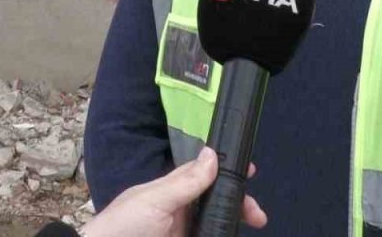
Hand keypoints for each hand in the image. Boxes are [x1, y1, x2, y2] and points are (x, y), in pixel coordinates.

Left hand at [80, 147, 266, 236]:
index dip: (227, 172)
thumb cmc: (123, 226)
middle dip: (238, 206)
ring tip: (252, 225)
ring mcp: (182, 232)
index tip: (251, 172)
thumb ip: (185, 182)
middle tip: (258, 217)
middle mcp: (178, 212)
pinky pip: (206, 236)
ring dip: (231, 224)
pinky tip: (232, 232)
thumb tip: (212, 153)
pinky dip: (220, 233)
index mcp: (170, 192)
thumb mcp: (154, 200)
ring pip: (214, 224)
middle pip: (216, 203)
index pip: (205, 176)